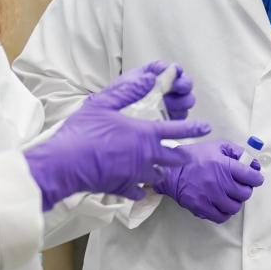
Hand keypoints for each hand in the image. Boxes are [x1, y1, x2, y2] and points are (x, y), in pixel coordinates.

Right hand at [24, 63, 209, 210]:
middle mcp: (146, 155)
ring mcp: (136, 175)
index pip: (176, 129)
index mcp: (144, 134)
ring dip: (161, 172)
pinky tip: (139, 187)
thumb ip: (128, 91)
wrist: (64, 165)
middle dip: (183, 156)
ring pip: (158, 176)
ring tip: (162, 170)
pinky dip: (141, 189)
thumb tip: (149, 78)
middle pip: (175, 158)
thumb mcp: (103, 104)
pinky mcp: (123, 189)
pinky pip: (139, 191)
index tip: (206, 127)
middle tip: (188, 155)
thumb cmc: (83, 132)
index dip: (193, 127)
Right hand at [154, 140, 265, 223]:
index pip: (251, 176)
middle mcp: (219, 182)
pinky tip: (221, 204)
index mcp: (224, 165)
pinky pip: (222, 217)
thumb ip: (238, 152)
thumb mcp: (217, 146)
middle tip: (239, 186)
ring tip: (229, 195)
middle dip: (245, 189)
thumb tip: (254, 164)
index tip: (254, 178)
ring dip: (235, 201)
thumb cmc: (195, 157)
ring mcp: (210, 197)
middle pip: (245, 193)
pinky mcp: (201, 208)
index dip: (256, 178)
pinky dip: (225, 212)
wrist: (170, 171)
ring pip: (235, 207)